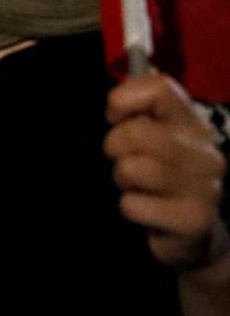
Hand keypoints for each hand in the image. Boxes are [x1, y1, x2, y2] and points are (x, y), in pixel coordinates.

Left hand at [104, 73, 227, 268]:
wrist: (186, 230)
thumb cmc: (158, 174)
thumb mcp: (149, 138)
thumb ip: (135, 114)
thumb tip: (115, 102)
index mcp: (191, 122)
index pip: (160, 88)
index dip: (123, 99)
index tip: (113, 118)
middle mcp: (204, 151)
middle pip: (138, 132)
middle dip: (114, 146)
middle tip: (120, 160)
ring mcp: (204, 187)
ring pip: (134, 168)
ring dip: (121, 178)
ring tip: (132, 185)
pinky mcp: (194, 219)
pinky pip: (134, 206)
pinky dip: (127, 206)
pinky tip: (142, 208)